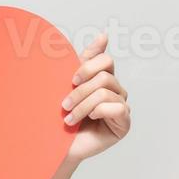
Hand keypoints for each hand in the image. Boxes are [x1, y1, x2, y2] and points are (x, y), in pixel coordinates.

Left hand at [61, 31, 130, 163]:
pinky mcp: (124, 123)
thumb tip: (104, 35)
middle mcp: (115, 90)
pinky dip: (98, 112)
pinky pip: (117, 107)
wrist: (54, 143)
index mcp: (102, 77)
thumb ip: (85, 59)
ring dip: (82, 105)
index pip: (105, 59)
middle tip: (64, 104)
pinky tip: (89, 120)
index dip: (88, 66)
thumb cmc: (60, 113)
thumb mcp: (68, 83)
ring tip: (69, 118)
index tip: (72, 79)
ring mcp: (121, 106)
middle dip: (79, 90)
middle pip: (104, 75)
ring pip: (105, 91)